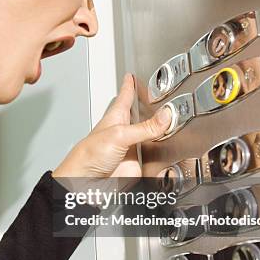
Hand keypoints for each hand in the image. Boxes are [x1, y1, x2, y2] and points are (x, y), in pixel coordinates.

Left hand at [52, 73, 171, 177]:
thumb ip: (144, 127)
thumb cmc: (88, 156)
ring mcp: (132, 150)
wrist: (84, 184)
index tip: (131, 76)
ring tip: (174, 123)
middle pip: (142, 117)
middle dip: (152, 110)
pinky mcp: (138, 166)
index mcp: (116, 118)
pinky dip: (163, 156)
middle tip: (162, 99)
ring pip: (151, 138)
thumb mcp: (119, 135)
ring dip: (161, 133)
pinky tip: (169, 152)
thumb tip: (166, 116)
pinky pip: (155, 160)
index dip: (129, 86)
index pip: (124, 97)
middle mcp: (125, 133)